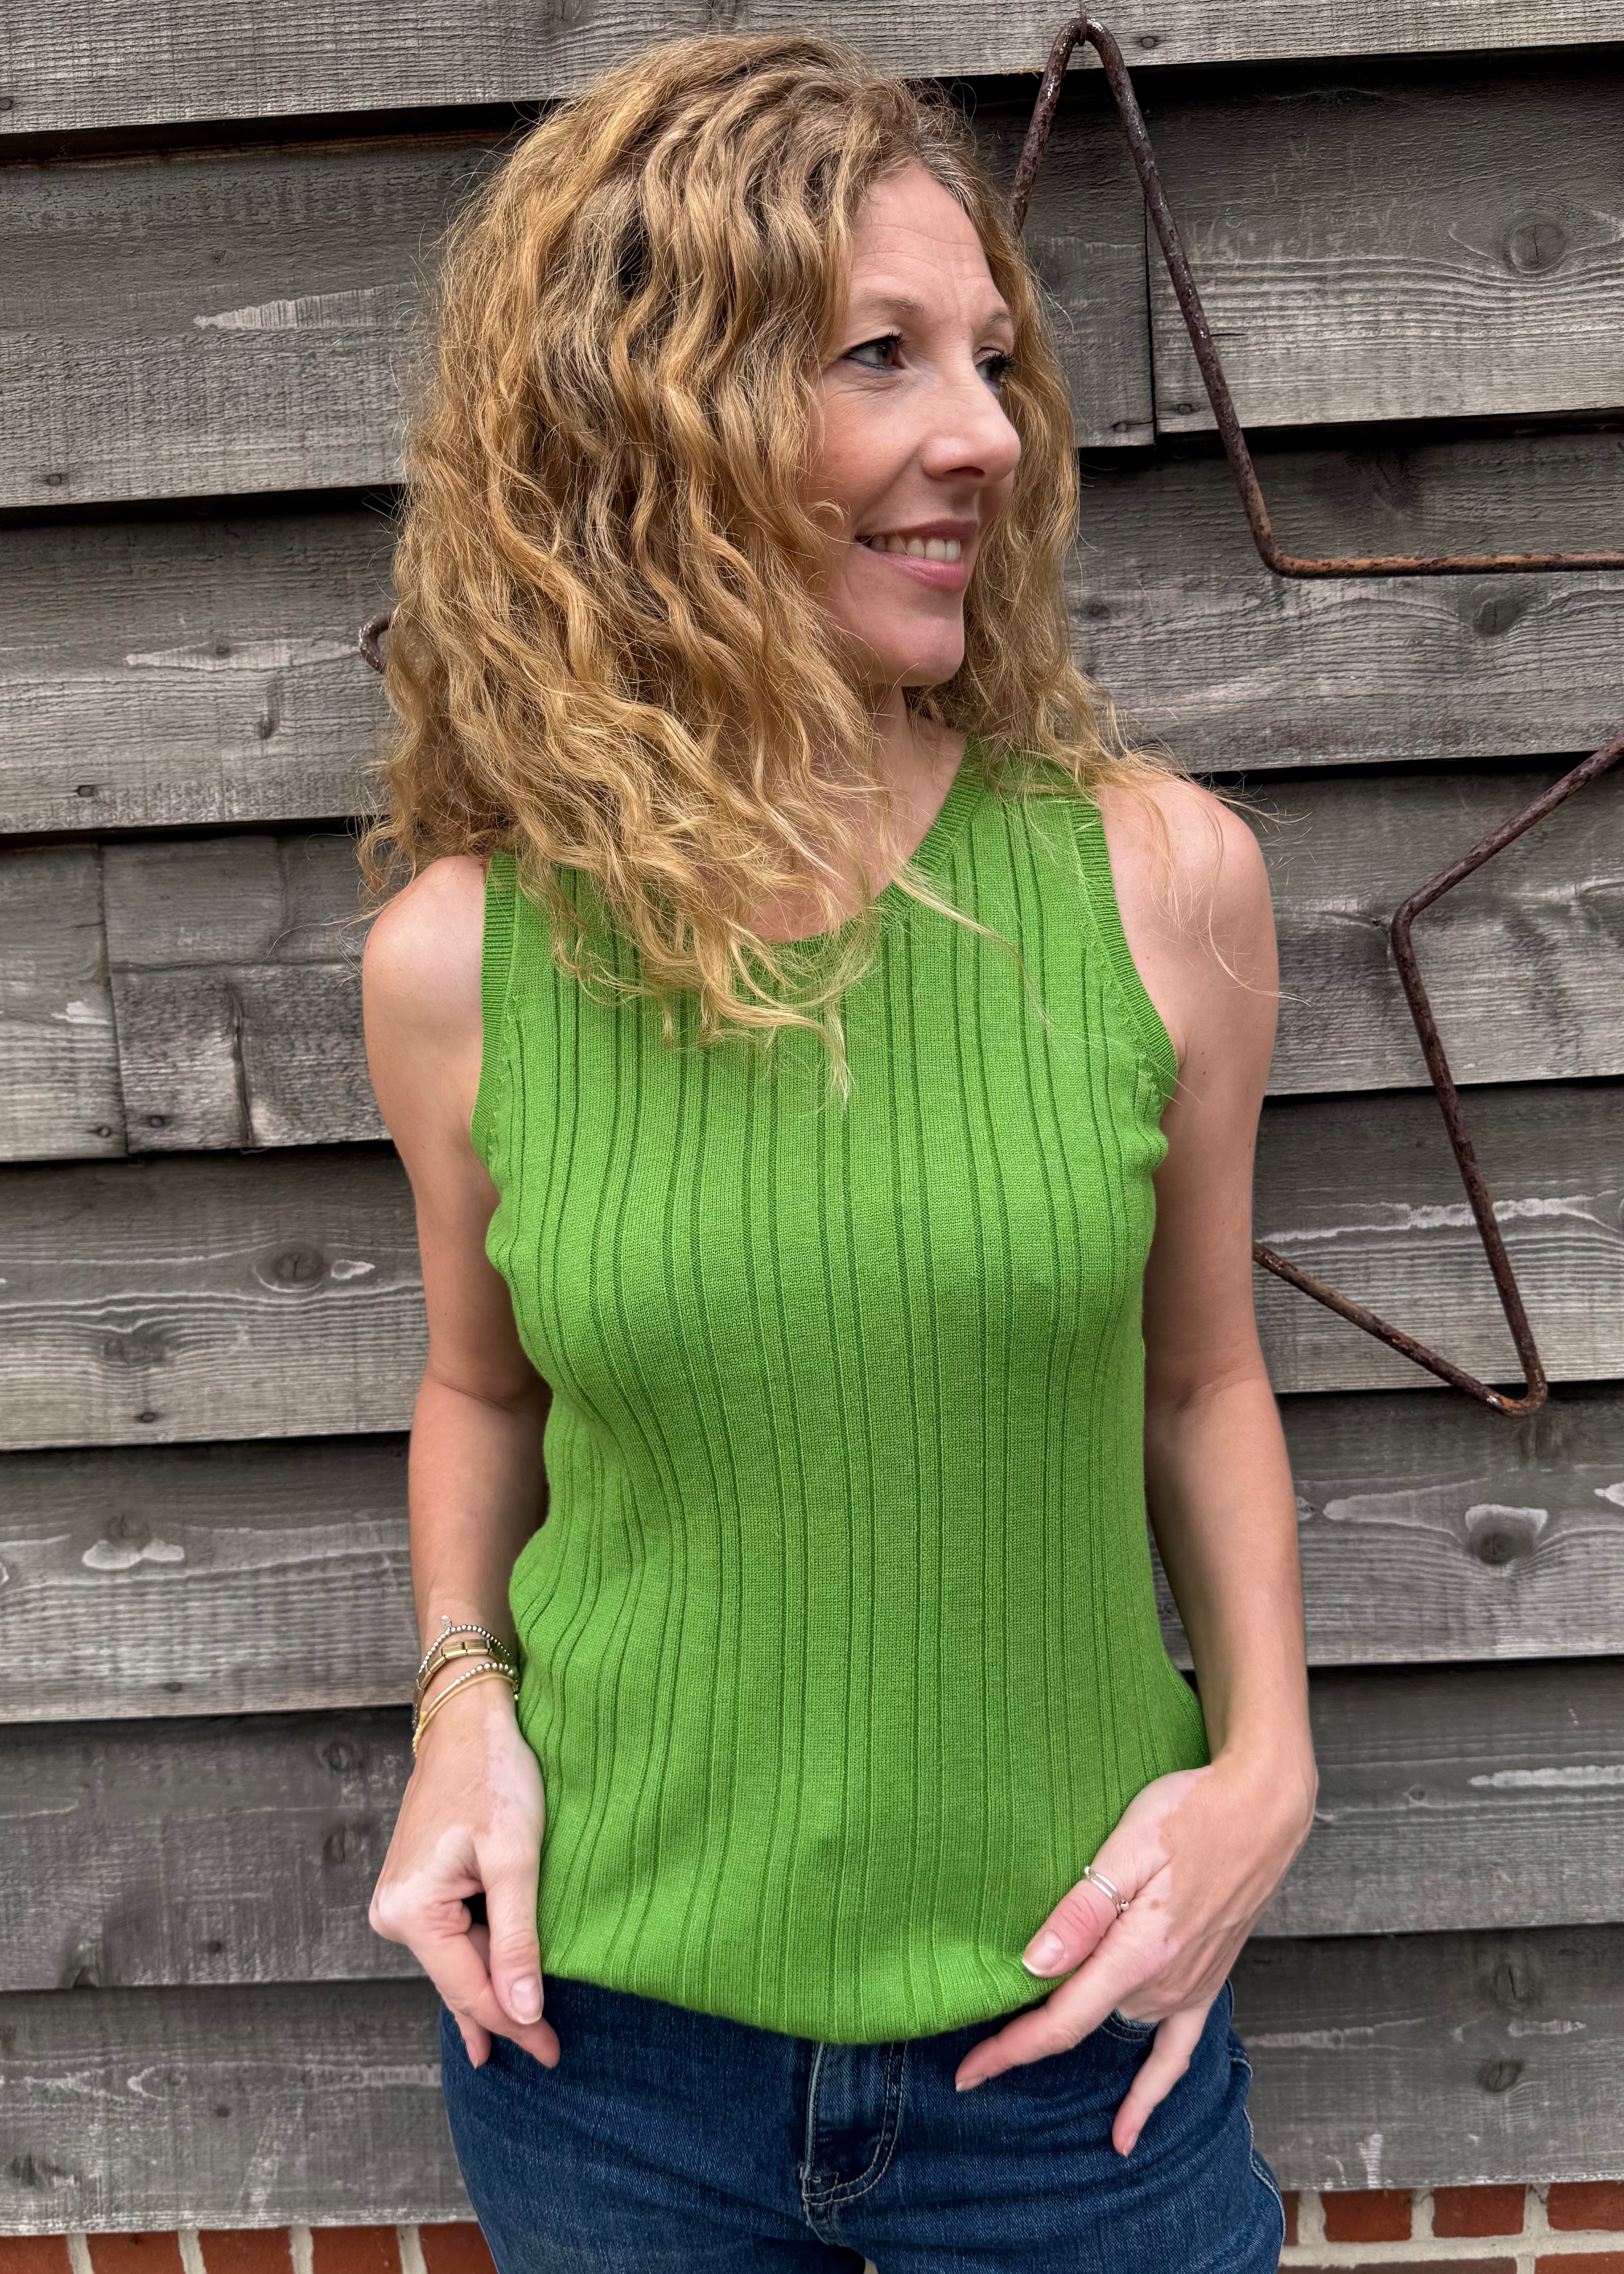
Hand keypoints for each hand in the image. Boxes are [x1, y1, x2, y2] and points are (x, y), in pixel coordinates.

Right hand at [369, 1674, 558, 2068]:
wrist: (468, 1720)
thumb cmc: (494, 1776)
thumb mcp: (516, 1859)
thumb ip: (519, 1940)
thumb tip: (524, 2015)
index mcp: (413, 1912)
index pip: (472, 1989)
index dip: (516, 2025)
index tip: (555, 2053)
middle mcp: (394, 1914)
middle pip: (461, 1981)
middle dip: (507, 2014)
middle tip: (552, 2054)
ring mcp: (400, 1901)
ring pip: (457, 1961)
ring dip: (494, 1989)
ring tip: (527, 2037)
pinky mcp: (415, 1887)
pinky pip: (452, 1938)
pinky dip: (478, 1962)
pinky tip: (491, 2001)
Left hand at [953, 1748, 1314, 2153]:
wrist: (1262, 1810)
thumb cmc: (1190, 1814)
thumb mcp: (1127, 1848)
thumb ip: (1082, 1911)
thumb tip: (1035, 1964)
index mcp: (1138, 1953)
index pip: (1061, 2021)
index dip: (1010, 2052)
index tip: (966, 2073)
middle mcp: (1162, 1984)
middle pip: (1081, 2019)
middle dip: (1030, 2026)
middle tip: (977, 2033)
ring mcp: (1186, 1988)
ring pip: (1115, 2022)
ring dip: (1075, 2032)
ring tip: (1024, 2039)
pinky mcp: (1205, 1983)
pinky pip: (1177, 2053)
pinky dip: (1150, 2093)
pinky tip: (1126, 2131)